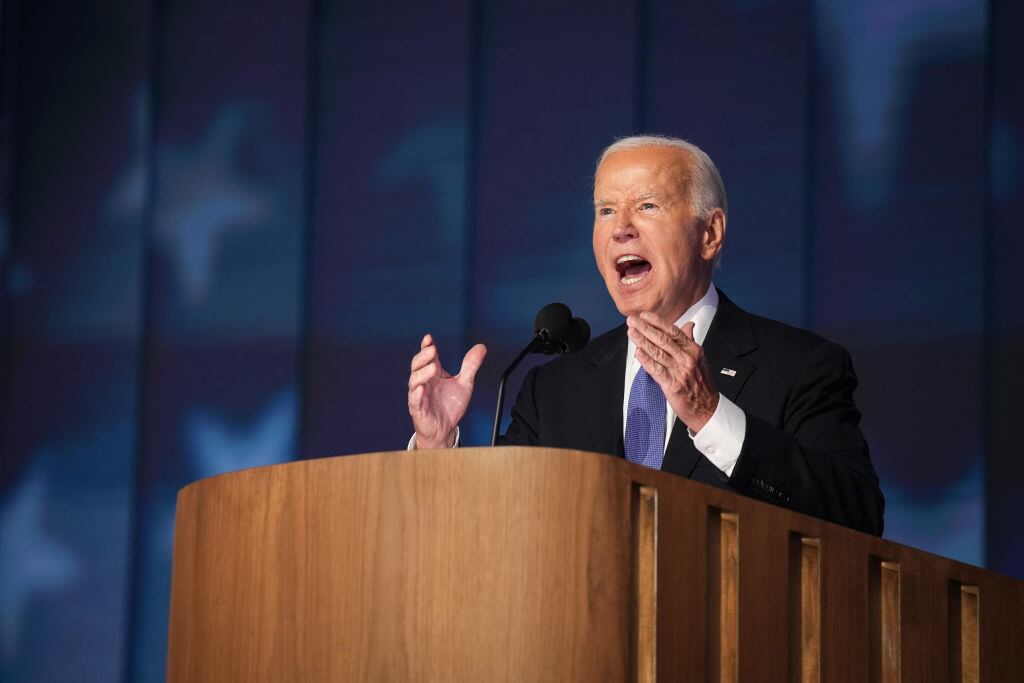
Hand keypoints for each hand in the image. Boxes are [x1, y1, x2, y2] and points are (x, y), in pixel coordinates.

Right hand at [407, 334, 486, 448]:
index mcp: (433, 374)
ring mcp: (419, 395)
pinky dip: (416, 394)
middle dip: (423, 356)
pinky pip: (414, 401)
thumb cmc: (450, 406)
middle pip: (417, 366)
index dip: (426, 347)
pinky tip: (420, 389)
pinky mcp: (418, 410)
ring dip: (422, 373)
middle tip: (431, 349)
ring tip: (432, 368)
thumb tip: (481, 347)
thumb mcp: (464, 383)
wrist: (445, 429)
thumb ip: (470, 365)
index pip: (427, 357)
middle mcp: (424, 382)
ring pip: (414, 381)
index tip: (429, 338)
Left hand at [626, 313, 718, 431]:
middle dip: (645, 328)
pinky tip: (638, 352)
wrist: (707, 408)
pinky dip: (646, 360)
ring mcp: (680, 372)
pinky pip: (656, 370)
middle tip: (632, 320)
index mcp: (694, 350)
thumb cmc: (701, 383)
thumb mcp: (700, 358)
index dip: (657, 322)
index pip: (673, 332)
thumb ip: (690, 341)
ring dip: (642, 341)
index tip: (644, 315)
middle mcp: (687, 359)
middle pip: (663, 340)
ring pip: (657, 353)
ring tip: (631, 333)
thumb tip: (689, 325)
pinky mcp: (672, 385)